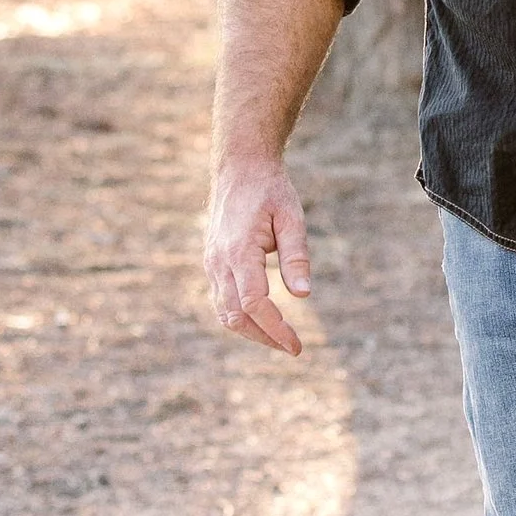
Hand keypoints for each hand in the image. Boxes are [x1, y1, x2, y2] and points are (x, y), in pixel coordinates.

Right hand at [204, 153, 312, 356]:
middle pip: (236, 316)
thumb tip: (304, 296)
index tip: (297, 345)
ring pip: (224, 312)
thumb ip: (296, 258)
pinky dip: (239, 316)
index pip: (255, 303)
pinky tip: (262, 320)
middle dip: (265, 337)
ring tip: (280, 339)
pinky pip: (221, 300)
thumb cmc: (270, 191)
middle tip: (294, 348)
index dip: (276, 328)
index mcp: (239, 252)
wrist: (240, 168)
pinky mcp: (212, 262)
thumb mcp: (292, 219)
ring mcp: (211, 263)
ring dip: (251, 331)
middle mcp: (219, 262)